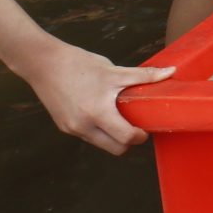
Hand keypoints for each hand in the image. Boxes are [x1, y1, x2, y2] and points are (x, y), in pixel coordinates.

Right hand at [22, 43, 173, 153]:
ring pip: (101, 144)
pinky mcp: (64, 126)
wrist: (43, 63)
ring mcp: (72, 128)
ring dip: (113, 136)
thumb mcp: (113, 70)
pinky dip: (98, 129)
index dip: (140, 136)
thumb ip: (143, 76)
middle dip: (128, 141)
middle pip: (116, 149)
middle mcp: (83, 126)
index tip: (145, 127)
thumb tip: (170, 72)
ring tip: (118, 116)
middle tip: (135, 124)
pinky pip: (88, 135)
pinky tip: (99, 112)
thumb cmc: (79, 64)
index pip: (125, 139)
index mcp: (97, 113)